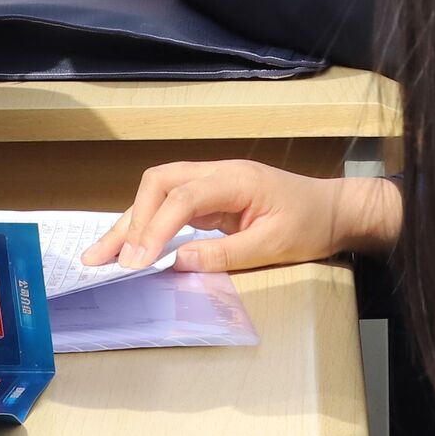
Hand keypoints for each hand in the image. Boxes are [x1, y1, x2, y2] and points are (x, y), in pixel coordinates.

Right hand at [87, 161, 400, 273]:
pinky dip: (147, 225)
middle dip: (131, 220)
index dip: (156, 228)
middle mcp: (217, 173)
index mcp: (235, 179)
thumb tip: (176, 261)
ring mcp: (211, 182)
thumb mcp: (273, 246)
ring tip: (100, 254)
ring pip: (158, 192)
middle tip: (110, 259)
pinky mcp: (209, 197)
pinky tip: (129, 247)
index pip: (183, 196)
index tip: (138, 261)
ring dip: (130, 222)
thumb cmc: (310, 224)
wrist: (333, 211)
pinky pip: (169, 206)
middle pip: (159, 183)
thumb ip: (225, 254)